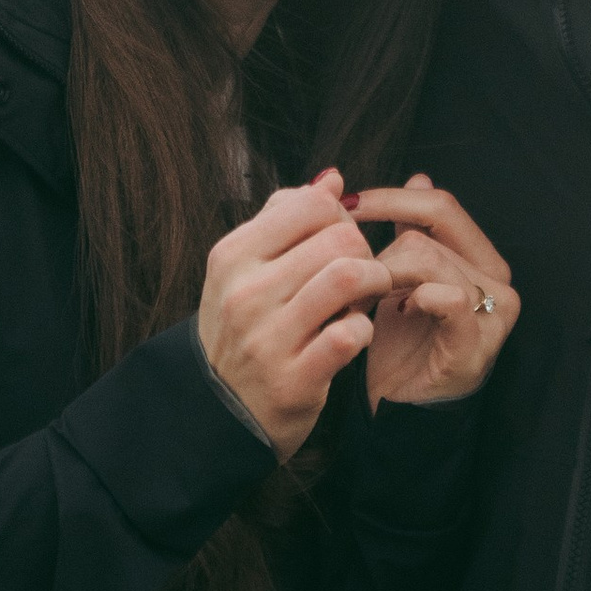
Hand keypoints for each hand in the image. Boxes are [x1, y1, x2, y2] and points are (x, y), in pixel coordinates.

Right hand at [198, 173, 388, 457]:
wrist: (217, 412)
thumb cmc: (241, 329)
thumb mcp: (244, 269)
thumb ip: (285, 218)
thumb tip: (332, 178)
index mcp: (233, 256)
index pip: (310, 204)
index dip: (340, 218)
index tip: (339, 241)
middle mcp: (245, 293)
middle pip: (339, 238)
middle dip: (364, 252)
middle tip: (361, 273)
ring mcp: (268, 338)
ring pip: (350, 278)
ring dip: (373, 285)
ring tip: (365, 298)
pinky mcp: (294, 380)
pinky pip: (351, 334)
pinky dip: (363, 329)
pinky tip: (352, 334)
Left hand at [343, 174, 518, 411]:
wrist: (397, 409)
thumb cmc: (396, 343)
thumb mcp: (396, 277)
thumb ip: (408, 229)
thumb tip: (419, 173)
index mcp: (479, 257)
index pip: (441, 204)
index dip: (393, 197)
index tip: (347, 203)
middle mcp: (496, 280)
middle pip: (435, 226)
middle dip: (383, 239)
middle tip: (350, 263)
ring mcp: (493, 313)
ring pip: (433, 259)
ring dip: (387, 274)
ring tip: (368, 297)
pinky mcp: (478, 344)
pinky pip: (449, 299)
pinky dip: (416, 298)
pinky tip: (397, 312)